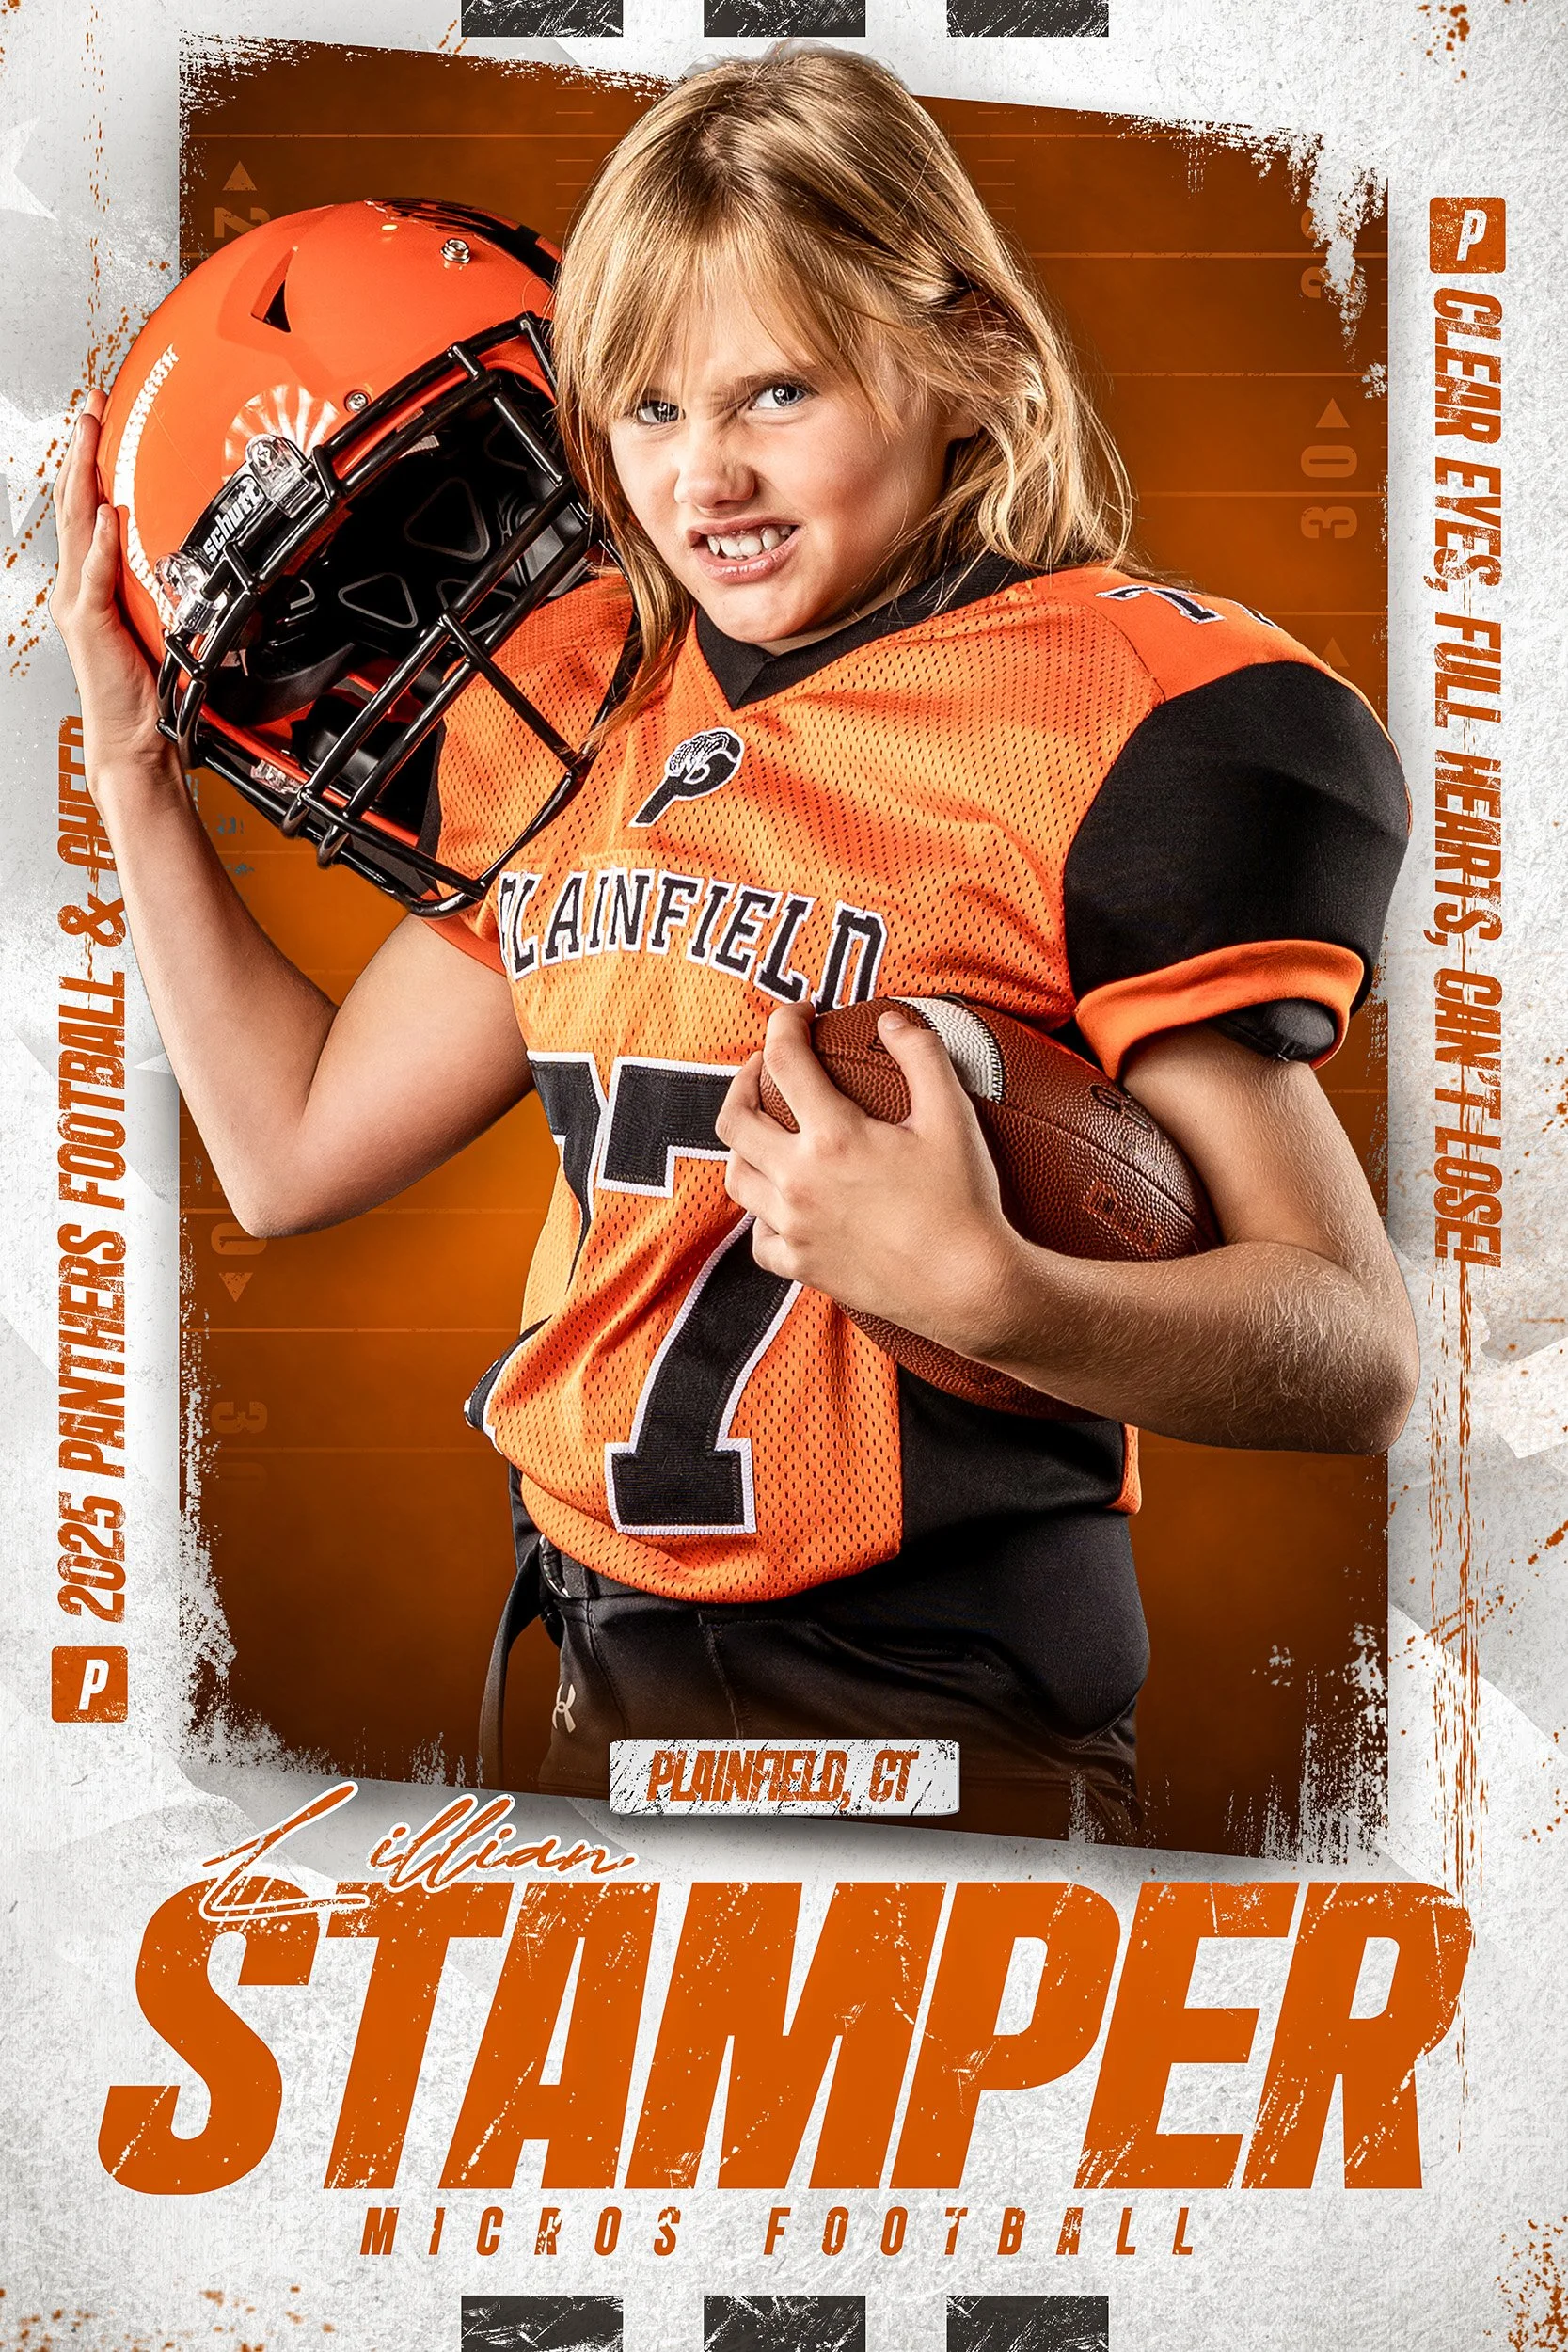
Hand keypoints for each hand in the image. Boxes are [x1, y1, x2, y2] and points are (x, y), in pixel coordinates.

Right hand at [49, 387, 170, 787]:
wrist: (138, 738)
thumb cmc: (150, 689)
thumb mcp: (161, 620)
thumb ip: (161, 580)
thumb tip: (185, 548)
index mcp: (93, 581)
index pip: (88, 506)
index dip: (90, 459)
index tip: (101, 418)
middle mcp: (79, 585)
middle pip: (75, 502)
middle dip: (81, 448)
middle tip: (90, 404)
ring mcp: (79, 602)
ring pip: (77, 526)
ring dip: (83, 477)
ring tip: (89, 435)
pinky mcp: (89, 624)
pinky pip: (95, 576)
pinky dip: (100, 545)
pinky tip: (107, 516)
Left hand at [715, 1004, 1022, 1355]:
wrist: (969, 1288)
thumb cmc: (964, 1203)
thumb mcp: (953, 1116)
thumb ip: (921, 1056)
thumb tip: (890, 1020)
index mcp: (834, 1136)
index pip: (785, 1060)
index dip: (783, 1023)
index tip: (798, 1013)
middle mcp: (800, 1181)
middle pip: (733, 1119)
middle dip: (744, 1081)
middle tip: (769, 1069)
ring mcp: (795, 1227)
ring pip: (737, 1178)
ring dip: (746, 1147)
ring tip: (771, 1133)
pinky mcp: (802, 1267)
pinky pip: (759, 1239)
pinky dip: (764, 1217)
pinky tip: (786, 1205)